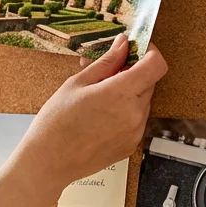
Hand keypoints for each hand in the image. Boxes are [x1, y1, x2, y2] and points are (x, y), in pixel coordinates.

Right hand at [12, 34, 167, 188]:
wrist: (49, 161)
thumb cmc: (56, 123)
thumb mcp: (76, 84)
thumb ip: (106, 63)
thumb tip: (123, 44)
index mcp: (120, 94)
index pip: (156, 65)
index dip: (150, 52)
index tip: (136, 48)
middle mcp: (134, 113)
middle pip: (149, 82)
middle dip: (132, 73)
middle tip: (104, 74)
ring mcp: (135, 132)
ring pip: (143, 101)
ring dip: (128, 94)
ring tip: (97, 99)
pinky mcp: (131, 145)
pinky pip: (136, 120)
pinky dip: (124, 113)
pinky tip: (100, 117)